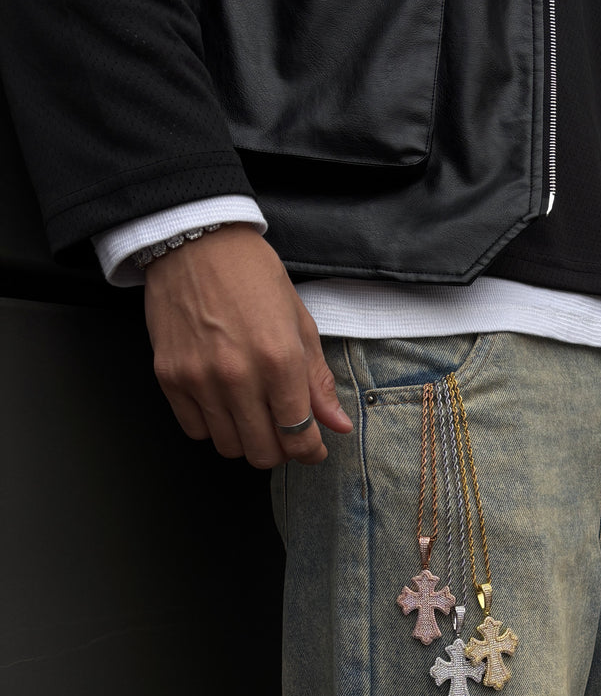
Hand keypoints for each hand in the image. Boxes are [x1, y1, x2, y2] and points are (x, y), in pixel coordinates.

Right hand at [144, 225, 351, 467]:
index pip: (299, 436)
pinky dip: (213, 427)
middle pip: (263, 452)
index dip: (310, 451)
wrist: (196, 243)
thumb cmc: (253, 276)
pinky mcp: (169, 377)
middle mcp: (238, 376)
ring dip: (246, 440)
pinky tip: (224, 406)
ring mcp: (199, 379)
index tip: (312, 448)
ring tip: (254, 417)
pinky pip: (195, 429)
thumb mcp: (299, 323)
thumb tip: (336, 425)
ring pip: (228, 446)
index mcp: (279, 360)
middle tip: (284, 433)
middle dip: (280, 451)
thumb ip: (317, 381)